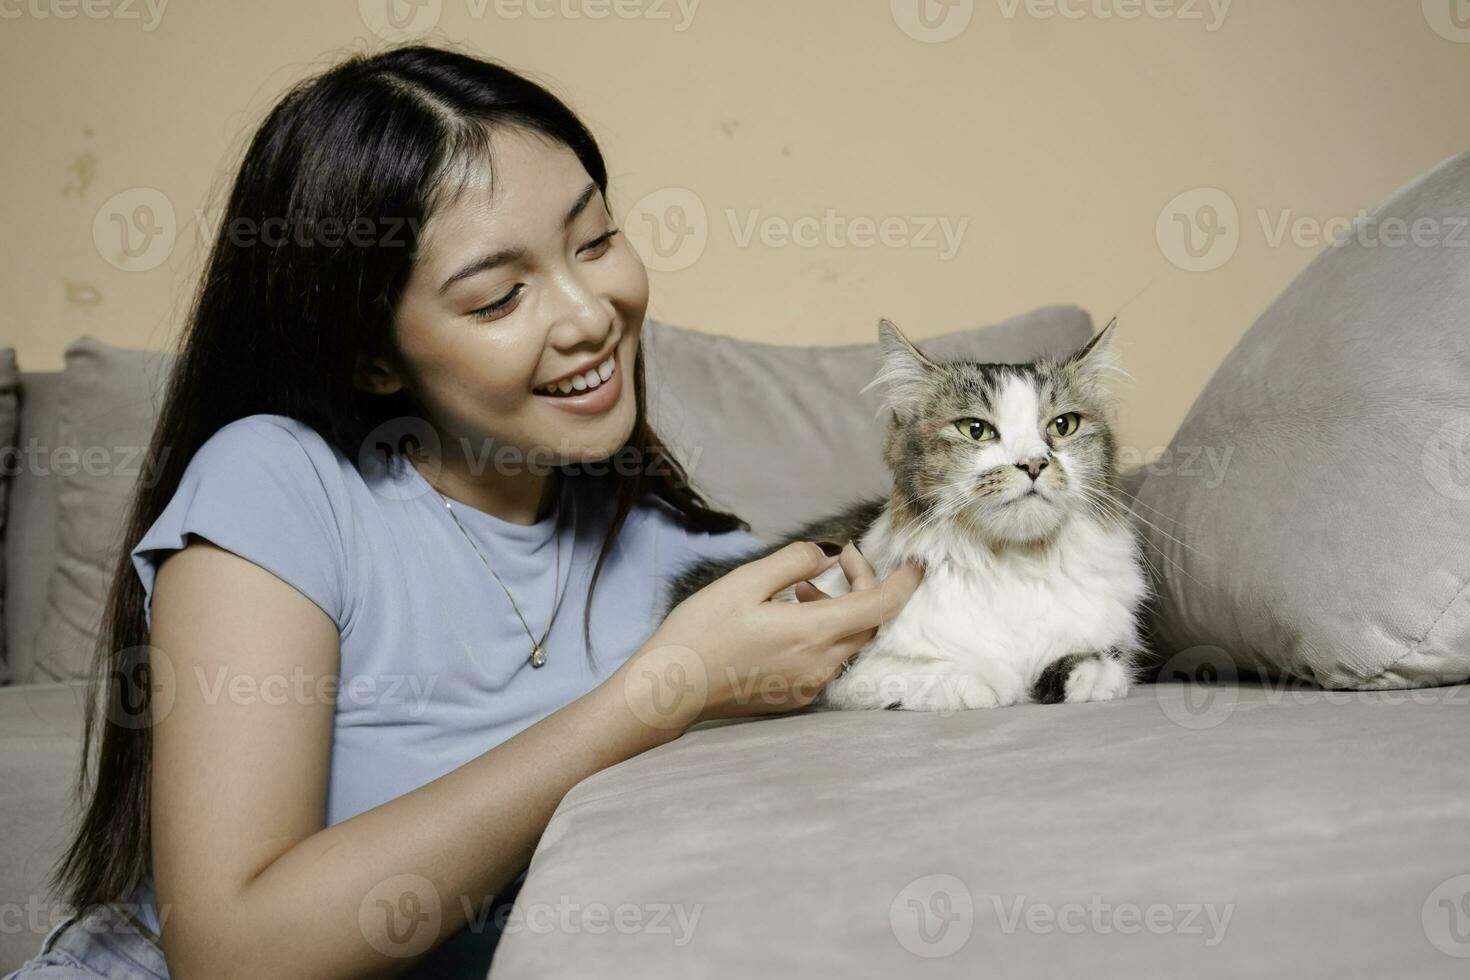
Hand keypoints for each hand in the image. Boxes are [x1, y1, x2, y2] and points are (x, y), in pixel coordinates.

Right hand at [616, 542, 923, 731]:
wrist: (670, 687)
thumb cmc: (702, 630)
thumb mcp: (745, 581)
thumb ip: (794, 562)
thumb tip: (826, 557)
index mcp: (813, 633)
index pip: (881, 607)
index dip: (905, 583)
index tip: (915, 563)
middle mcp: (821, 664)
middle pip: (868, 623)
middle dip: (865, 587)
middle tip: (841, 559)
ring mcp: (809, 685)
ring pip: (848, 642)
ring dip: (840, 610)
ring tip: (804, 589)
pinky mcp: (795, 697)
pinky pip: (827, 660)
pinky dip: (823, 633)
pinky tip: (792, 617)